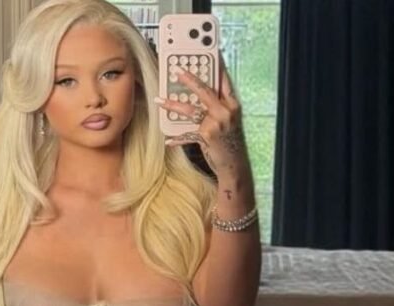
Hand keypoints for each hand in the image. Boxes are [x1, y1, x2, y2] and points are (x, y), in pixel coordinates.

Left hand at [156, 56, 249, 174]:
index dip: (215, 66)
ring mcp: (216, 124)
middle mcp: (225, 112)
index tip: (208, 53)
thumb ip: (218, 105)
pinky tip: (168, 140)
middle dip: (189, 79)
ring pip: (191, 110)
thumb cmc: (229, 141)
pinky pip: (187, 134)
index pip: (223, 81)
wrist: (234, 164)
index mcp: (232, 105)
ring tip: (159, 100)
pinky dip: (177, 138)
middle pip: (205, 90)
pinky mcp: (206, 136)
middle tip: (176, 70)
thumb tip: (202, 92)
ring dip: (173, 105)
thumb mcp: (229, 120)